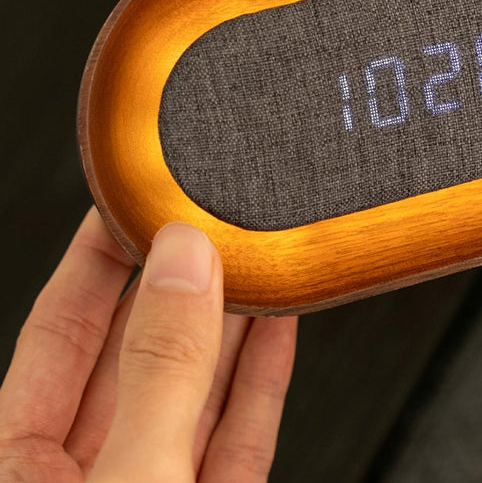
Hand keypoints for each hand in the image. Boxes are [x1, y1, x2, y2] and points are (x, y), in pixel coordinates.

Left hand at [0, 209, 296, 480]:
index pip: (60, 329)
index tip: (135, 202)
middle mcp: (85, 474)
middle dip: (180, 281)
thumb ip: (160, 372)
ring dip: (233, 321)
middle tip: (212, 225)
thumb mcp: (131, 478)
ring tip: (258, 261)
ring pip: (196, 386)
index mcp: (19, 467)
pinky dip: (264, 376)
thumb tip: (184, 266)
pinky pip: (240, 432)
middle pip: (138, 350)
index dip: (98, 255)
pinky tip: (279, 327)